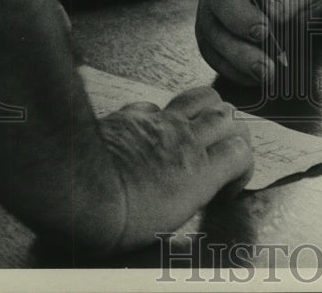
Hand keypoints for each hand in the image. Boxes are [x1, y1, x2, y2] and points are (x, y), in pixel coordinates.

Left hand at [97, 85, 252, 251]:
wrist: (79, 191)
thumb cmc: (118, 219)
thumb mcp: (166, 224)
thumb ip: (189, 196)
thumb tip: (192, 190)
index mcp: (201, 171)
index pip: (242, 152)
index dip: (242, 167)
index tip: (228, 184)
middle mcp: (187, 139)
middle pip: (228, 117)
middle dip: (232, 132)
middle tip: (223, 149)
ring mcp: (160, 122)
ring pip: (201, 97)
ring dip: (208, 108)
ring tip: (201, 123)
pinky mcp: (133, 115)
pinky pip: (156, 105)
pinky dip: (160, 115)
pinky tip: (151, 128)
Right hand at [196, 0, 321, 84]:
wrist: (288, 1)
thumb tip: (271, 11)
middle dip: (239, 16)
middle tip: (265, 32)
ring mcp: (210, 4)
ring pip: (211, 28)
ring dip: (238, 52)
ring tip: (267, 69)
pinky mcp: (209, 33)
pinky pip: (214, 53)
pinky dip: (235, 68)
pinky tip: (256, 74)